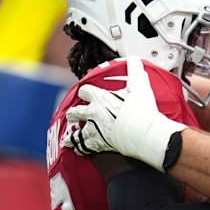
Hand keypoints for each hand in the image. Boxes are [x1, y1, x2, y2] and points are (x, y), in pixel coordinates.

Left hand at [64, 57, 186, 170]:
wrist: (142, 132)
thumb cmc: (140, 107)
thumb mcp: (139, 85)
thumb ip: (135, 70)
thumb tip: (134, 58)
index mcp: (100, 98)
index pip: (85, 91)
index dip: (85, 91)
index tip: (86, 92)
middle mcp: (94, 113)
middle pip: (76, 112)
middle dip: (74, 113)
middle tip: (72, 114)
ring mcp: (95, 129)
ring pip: (77, 133)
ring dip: (72, 136)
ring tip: (67, 139)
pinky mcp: (99, 143)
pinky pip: (85, 147)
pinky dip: (80, 148)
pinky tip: (78, 150)